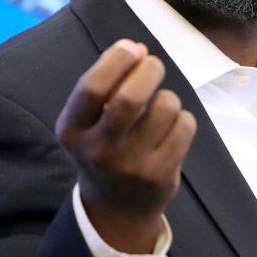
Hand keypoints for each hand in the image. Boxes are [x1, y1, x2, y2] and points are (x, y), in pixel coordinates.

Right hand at [55, 39, 196, 253]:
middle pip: (130, 98)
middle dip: (149, 71)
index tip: (133, 48)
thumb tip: (138, 48)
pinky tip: (172, 127)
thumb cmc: (105, 149)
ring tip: (162, 105)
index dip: (117, 60)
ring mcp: (130, 165)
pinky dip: (183, 118)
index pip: (92, 87)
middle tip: (153, 66)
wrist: (116, 209)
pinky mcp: (159, 174)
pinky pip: (184, 127)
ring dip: (169, 97)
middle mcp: (98, 150)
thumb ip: (108, 85)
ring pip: (164, 108)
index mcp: (72, 130)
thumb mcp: (89, 123)